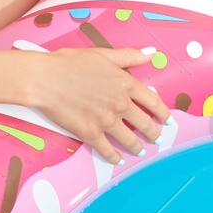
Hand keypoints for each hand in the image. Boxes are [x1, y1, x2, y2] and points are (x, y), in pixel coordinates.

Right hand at [20, 46, 171, 162]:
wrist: (45, 79)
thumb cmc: (70, 63)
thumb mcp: (103, 54)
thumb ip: (129, 56)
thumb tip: (150, 54)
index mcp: (125, 83)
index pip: (153, 101)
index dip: (163, 113)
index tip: (167, 120)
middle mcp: (120, 104)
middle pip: (144, 123)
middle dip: (153, 133)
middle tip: (156, 138)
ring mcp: (106, 120)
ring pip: (129, 139)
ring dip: (137, 147)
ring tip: (140, 151)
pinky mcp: (90, 133)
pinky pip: (107, 150)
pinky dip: (114, 157)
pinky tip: (117, 159)